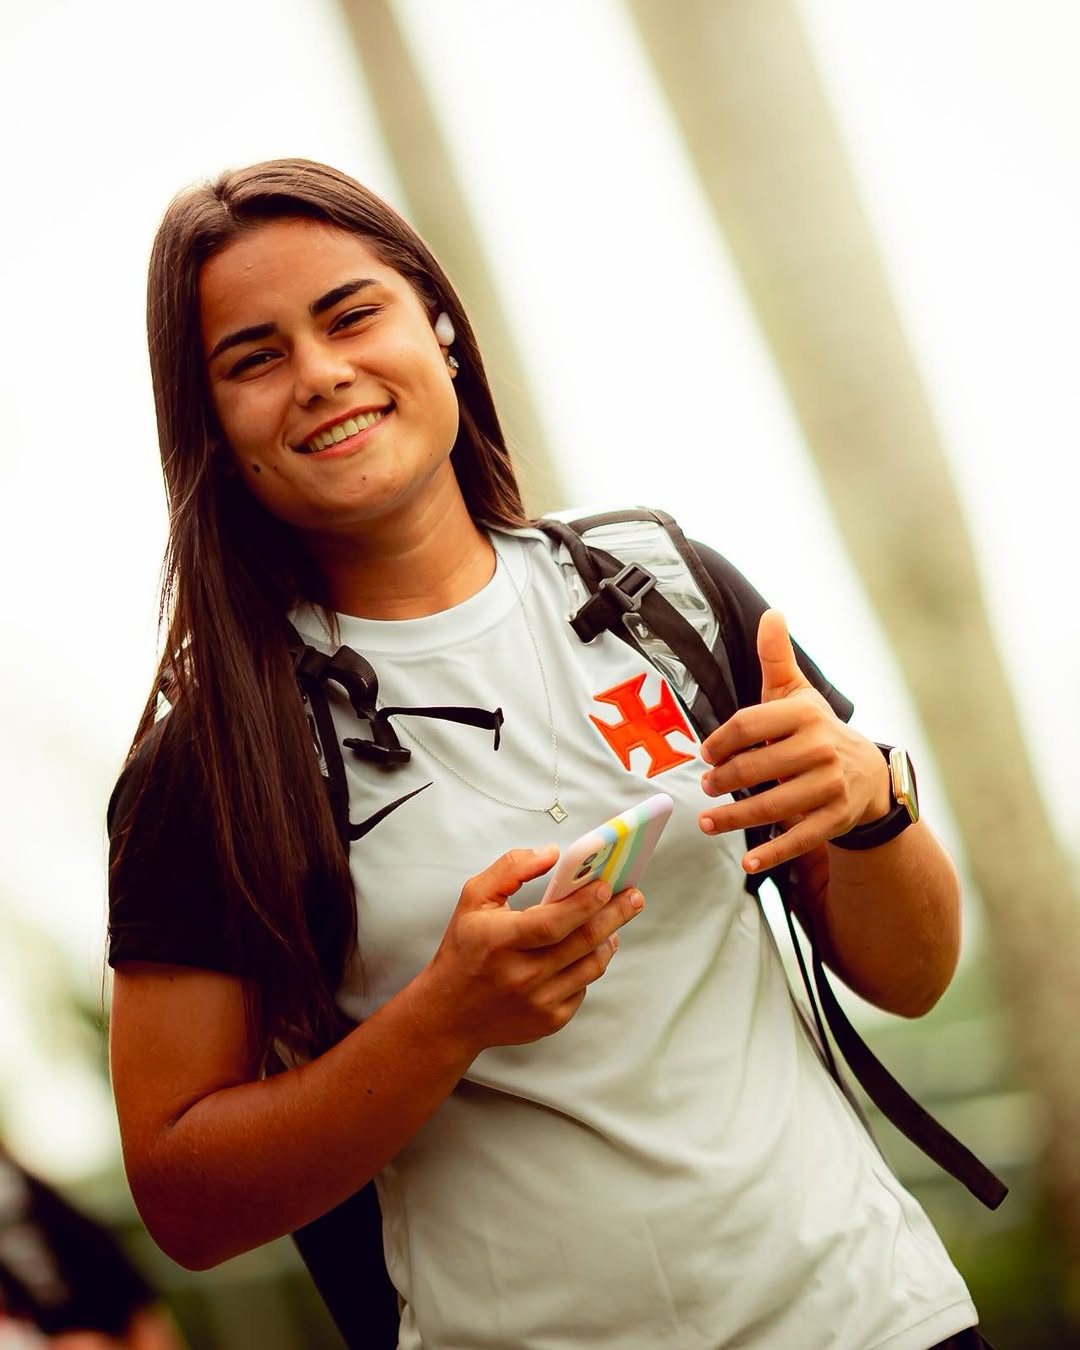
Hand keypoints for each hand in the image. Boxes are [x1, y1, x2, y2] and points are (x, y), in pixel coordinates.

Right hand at [424, 847, 644, 1053]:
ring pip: (591, 966)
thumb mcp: (474, 899)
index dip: (583, 904)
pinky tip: (589, 949)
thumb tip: (552, 853)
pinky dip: (590, 965)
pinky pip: (583, 987)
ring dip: (609, 939)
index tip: (606, 884)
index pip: (552, 923)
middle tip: (634, 896)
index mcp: (500, 941)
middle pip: (582, 943)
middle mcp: (521, 975)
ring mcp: (538, 1001)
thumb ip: (511, 869)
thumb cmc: (464, 950)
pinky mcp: (550, 1020)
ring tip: (615, 920)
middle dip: (615, 915)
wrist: (449, 1015)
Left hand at [697, 609, 889, 872]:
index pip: (749, 725)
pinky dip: (772, 853)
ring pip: (772, 806)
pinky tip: (748, 862)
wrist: (869, 774)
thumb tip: (772, 612)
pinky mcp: (834, 819)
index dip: (719, 741)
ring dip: (734, 818)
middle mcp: (821, 748)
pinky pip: (799, 839)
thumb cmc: (815, 729)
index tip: (705, 753)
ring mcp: (830, 787)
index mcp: (805, 714)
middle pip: (755, 768)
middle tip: (705, 786)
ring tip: (706, 821)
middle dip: (722, 780)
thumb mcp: (797, 693)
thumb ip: (777, 656)